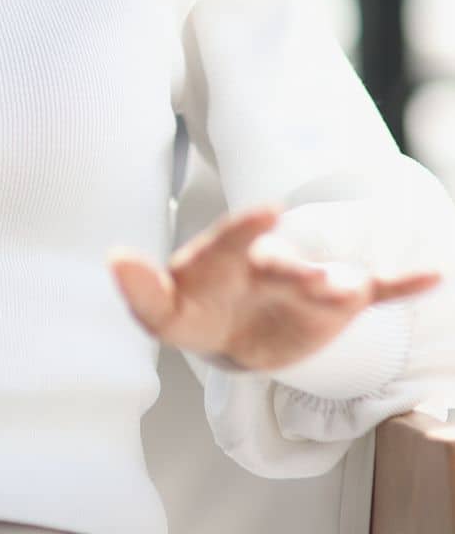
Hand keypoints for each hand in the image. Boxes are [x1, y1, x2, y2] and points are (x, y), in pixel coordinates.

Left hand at [106, 203, 443, 371]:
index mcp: (227, 254)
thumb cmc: (193, 308)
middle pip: (285, 264)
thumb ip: (143, 290)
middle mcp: (271, 261)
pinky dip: (400, 284)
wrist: (228, 328)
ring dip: (339, 286)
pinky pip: (371, 291)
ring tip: (352, 290)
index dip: (248, 228)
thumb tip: (113, 260)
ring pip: (327, 282)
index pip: (234, 238)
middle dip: (295, 270)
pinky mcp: (333, 305)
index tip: (268, 210)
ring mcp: (305, 282)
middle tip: (308, 278)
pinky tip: (432, 274)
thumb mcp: (163, 311)